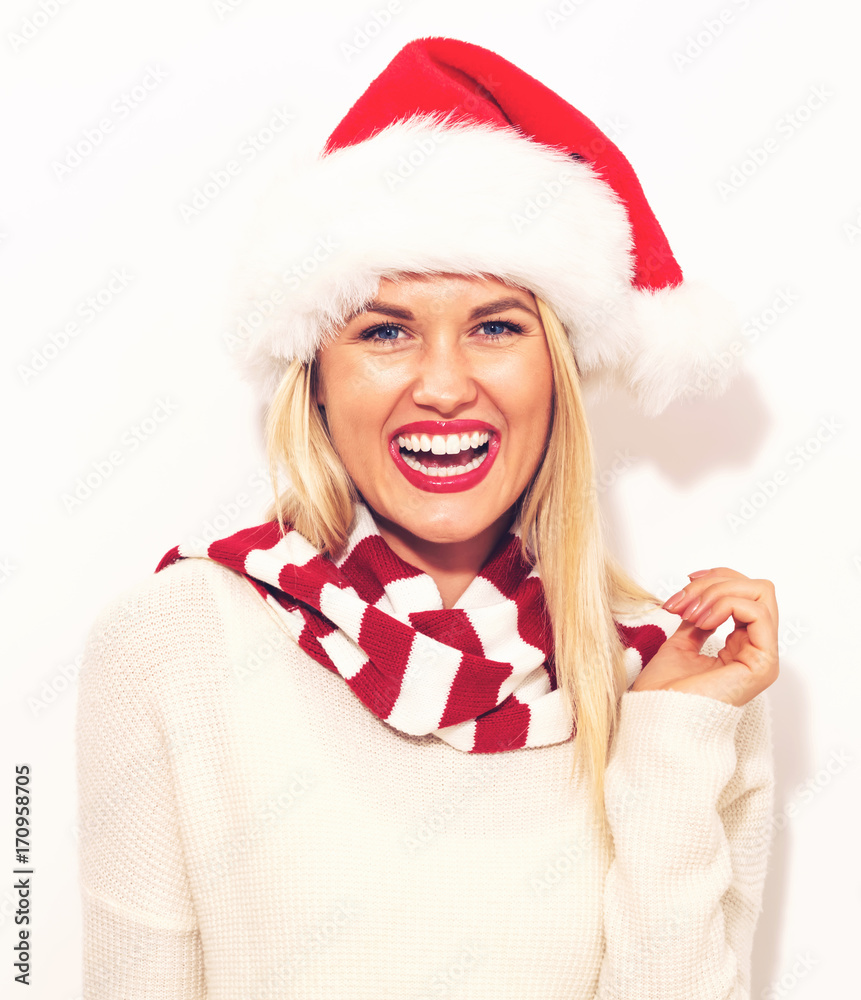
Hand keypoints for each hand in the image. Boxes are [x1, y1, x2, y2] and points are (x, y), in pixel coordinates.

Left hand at [630, 567, 778, 707]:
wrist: (657, 717)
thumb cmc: (664, 691)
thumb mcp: (681, 642)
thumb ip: (698, 620)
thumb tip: (700, 596)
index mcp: (740, 646)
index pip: (747, 594)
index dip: (717, 578)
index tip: (685, 582)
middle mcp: (756, 650)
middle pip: (756, 589)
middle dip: (715, 583)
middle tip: (683, 601)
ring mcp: (762, 657)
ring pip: (760, 594)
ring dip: (717, 593)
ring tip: (688, 613)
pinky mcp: (762, 664)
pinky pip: (758, 614)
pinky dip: (726, 605)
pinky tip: (702, 621)